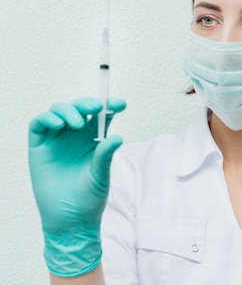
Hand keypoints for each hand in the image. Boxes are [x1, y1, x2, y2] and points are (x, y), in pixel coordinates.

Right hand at [29, 97, 125, 276]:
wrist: (70, 219)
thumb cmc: (89, 197)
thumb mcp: (101, 174)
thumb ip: (105, 154)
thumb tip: (118, 137)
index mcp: (95, 139)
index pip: (102, 115)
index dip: (110, 106)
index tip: (120, 104)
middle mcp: (76, 136)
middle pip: (80, 108)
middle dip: (87, 103)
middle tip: (96, 108)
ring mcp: (57, 139)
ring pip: (59, 111)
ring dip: (68, 109)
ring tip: (77, 123)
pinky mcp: (39, 146)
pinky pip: (38, 124)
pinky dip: (47, 118)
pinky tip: (59, 123)